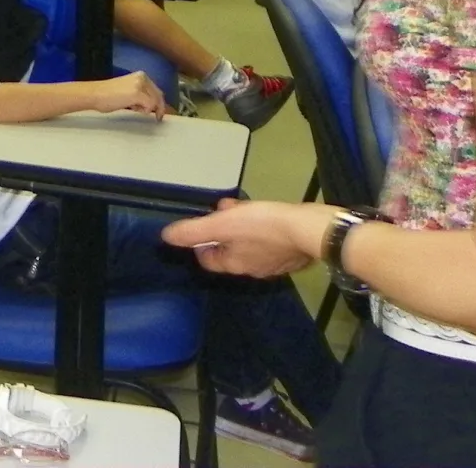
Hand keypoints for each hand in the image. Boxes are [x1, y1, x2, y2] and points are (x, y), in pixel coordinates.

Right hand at [87, 72, 164, 117]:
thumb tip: (154, 105)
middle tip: (158, 118)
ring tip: (134, 109)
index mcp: (141, 75)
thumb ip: (142, 93)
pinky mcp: (137, 94)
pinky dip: (145, 110)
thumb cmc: (108, 94)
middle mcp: (142, 77)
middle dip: (159, 108)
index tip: (159, 112)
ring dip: (148, 109)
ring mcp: (140, 85)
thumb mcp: (129, 90)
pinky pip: (150, 106)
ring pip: (155, 101)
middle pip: (159, 96)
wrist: (95, 94)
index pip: (157, 90)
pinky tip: (134, 109)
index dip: (159, 102)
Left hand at [160, 198, 335, 277]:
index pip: (207, 259)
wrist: (309, 230)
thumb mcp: (222, 224)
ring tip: (243, 207)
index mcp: (234, 264)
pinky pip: (268, 243)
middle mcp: (253, 269)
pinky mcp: (291, 255)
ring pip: (248, 245)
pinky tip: (266, 215)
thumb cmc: (263, 226)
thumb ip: (193, 231)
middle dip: (222, 230)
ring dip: (240, 226)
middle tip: (224, 209)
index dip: (200, 243)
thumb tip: (167, 238)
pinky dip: (261, 230)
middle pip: (228, 251)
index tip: (203, 225)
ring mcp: (274, 264)